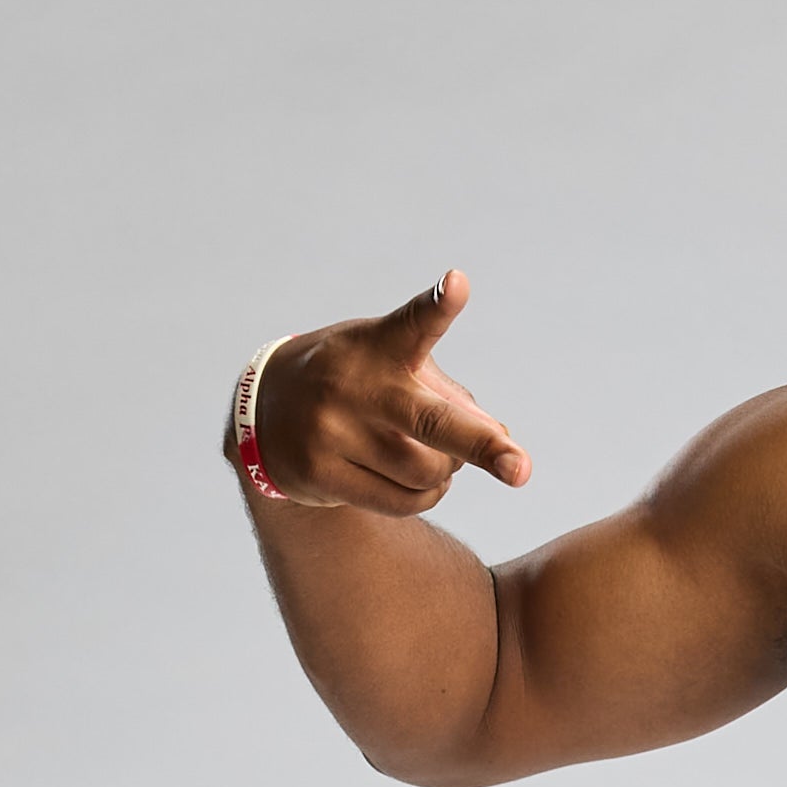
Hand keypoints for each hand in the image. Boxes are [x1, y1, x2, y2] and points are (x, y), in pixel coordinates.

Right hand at [241, 269, 530, 512]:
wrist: (265, 412)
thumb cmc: (356, 383)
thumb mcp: (396, 368)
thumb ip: (451, 396)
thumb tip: (500, 439)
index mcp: (377, 346)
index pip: (412, 323)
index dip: (437, 305)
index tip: (456, 285)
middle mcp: (354, 386)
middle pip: (431, 423)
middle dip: (481, 446)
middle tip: (521, 470)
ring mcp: (332, 432)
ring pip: (427, 472)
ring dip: (448, 471)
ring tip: (434, 456)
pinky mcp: (321, 474)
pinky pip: (403, 502)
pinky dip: (427, 495)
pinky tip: (419, 481)